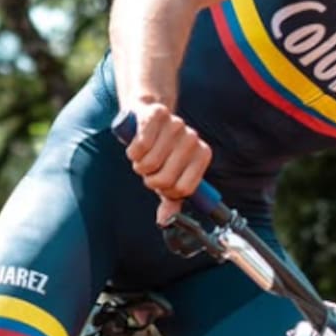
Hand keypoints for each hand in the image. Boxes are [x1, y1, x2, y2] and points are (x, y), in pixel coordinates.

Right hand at [124, 102, 212, 223]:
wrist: (147, 115)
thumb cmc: (160, 150)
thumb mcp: (168, 175)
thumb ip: (171, 200)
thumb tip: (165, 221)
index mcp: (202, 155)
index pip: (183, 189)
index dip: (166, 190)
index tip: (163, 180)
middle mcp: (193, 139)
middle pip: (164, 180)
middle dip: (150, 178)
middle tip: (150, 168)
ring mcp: (177, 125)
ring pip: (150, 164)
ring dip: (139, 165)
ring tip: (144, 155)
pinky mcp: (158, 114)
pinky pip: (140, 146)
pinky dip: (133, 152)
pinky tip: (136, 145)